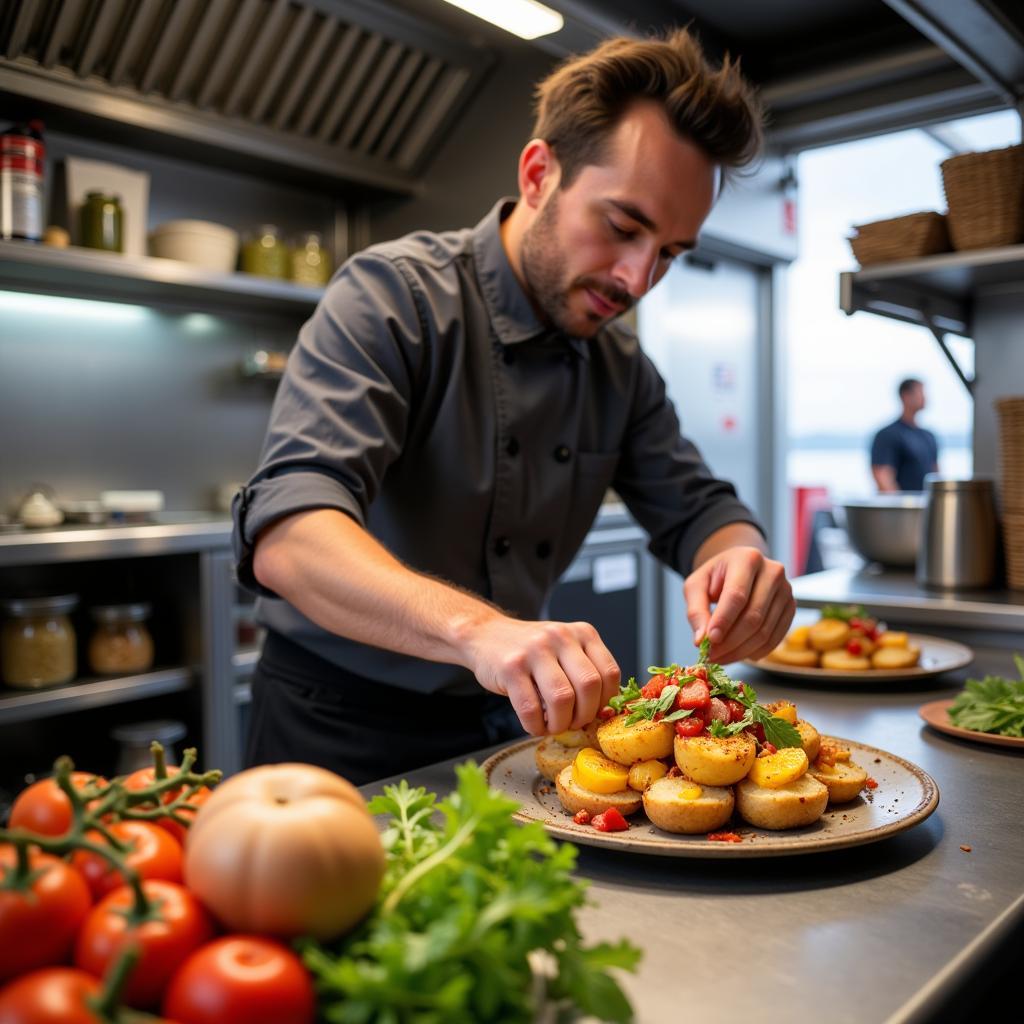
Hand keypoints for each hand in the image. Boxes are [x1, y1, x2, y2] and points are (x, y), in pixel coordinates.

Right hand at [462, 617, 620, 735]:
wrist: (485, 635)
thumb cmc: (531, 652)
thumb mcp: (564, 650)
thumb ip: (585, 672)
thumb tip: (604, 713)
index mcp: (582, 633)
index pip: (610, 673)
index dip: (604, 701)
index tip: (592, 712)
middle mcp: (560, 636)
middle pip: (589, 686)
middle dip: (584, 715)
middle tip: (572, 723)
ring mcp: (534, 649)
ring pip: (562, 699)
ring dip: (559, 723)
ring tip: (552, 726)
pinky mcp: (510, 666)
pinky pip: (530, 707)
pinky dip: (535, 726)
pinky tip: (534, 725)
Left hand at [684, 546, 794, 664]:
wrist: (740, 568)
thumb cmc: (716, 577)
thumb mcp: (696, 585)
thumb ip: (696, 610)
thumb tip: (701, 640)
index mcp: (747, 559)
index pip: (737, 595)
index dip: (723, 620)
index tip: (708, 641)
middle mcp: (773, 572)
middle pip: (753, 616)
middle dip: (730, 641)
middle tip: (711, 655)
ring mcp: (786, 590)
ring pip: (764, 631)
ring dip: (740, 650)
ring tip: (720, 657)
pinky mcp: (790, 607)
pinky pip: (775, 638)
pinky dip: (755, 651)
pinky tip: (738, 653)